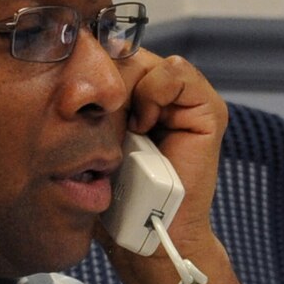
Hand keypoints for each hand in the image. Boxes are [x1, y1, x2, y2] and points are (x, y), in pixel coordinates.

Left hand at [101, 50, 267, 283]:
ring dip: (131, 90)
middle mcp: (161, 94)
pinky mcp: (207, 108)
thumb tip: (76, 60)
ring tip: (129, 128)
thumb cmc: (116, 195)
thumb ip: (94, 101)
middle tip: (106, 121)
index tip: (83, 103)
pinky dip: (156, 91)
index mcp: (133, 98)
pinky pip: (177, 71)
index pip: (109, 56)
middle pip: (126, 53)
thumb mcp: (93, 139)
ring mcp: (186, 100)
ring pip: (148, 59)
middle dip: (110, 80)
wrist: (144, 231)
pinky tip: (145, 124)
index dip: (92, 70)